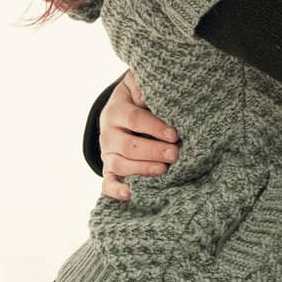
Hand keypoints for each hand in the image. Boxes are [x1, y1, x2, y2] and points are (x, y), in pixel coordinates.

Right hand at [99, 70, 180, 201]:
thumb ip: (144, 88)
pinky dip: (116, 191)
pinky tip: (130, 194)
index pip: (134, 119)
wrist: (121, 112)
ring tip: (164, 170)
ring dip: (142, 169)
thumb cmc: (138, 99)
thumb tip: (147, 96)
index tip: (174, 134)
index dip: (154, 127)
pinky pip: (107, 183)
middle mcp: (107, 134)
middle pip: (128, 145)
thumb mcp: (138, 87)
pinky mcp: (109, 170)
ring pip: (120, 165)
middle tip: (175, 154)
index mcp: (115, 111)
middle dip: (153, 151)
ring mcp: (106, 154)